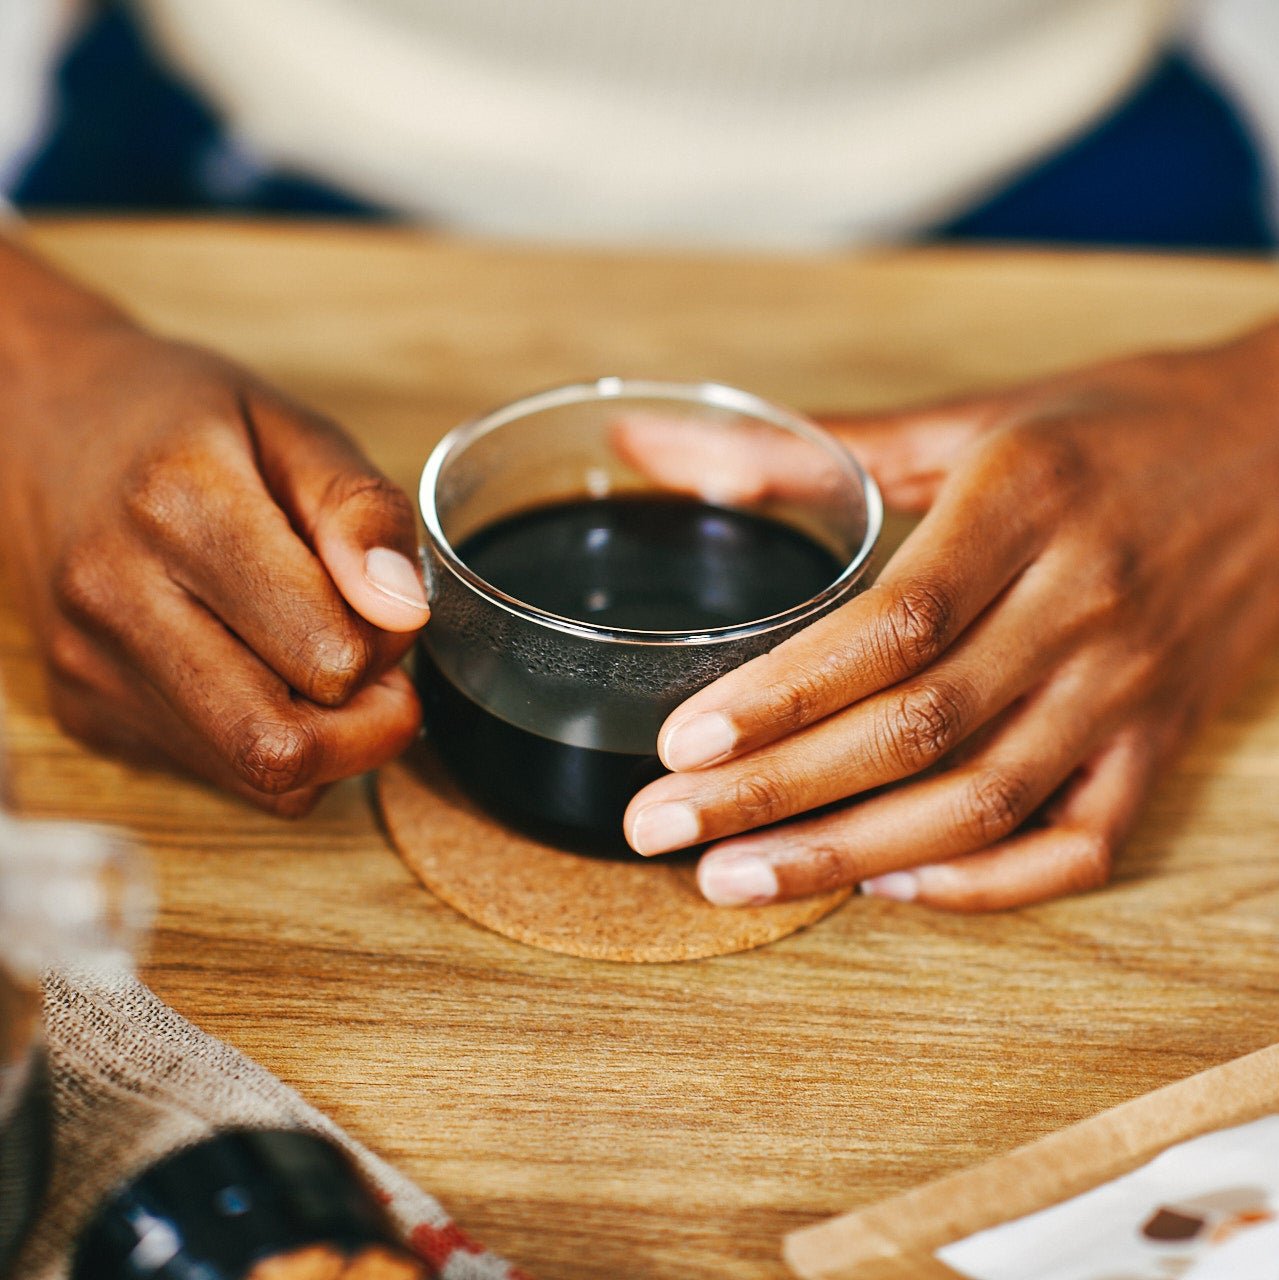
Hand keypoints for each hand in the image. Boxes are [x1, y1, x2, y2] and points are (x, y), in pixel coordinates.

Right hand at [0, 244, 427, 813]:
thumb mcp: (293, 428)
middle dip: (366, 727)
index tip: (387, 608)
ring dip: (324, 745)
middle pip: (282, 747)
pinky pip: (219, 778)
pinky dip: (268, 746)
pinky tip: (261, 675)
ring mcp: (91, 666)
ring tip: (320, 666)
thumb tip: (403, 610)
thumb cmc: (186, 424)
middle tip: (378, 669)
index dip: (388, 645)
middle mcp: (118, 598)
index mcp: (181, 507)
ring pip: (256, 779)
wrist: (39, 429)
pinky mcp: (84, 712)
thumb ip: (361, 510)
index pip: (328, 655)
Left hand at [622, 323, 1278, 908]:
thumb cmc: (1115, 426)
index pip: (891, 625)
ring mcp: (1132, 686)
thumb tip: (650, 442)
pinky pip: (1077, 844)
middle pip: (915, 729)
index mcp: (1029, 503)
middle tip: (659, 828)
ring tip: (733, 880)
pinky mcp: (1164, 741)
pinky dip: (981, 882)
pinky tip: (885, 885)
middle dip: (773, 794)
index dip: (779, 695)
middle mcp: (1084, 603)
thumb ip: (812, 444)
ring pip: (982, 802)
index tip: (679, 742)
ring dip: (847, 856)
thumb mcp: (973, 417)